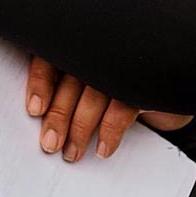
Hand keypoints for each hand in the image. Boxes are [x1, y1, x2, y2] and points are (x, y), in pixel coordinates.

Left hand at [26, 56, 192, 161]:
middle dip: (58, 115)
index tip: (35, 109)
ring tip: (72, 151)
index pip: (53, 57)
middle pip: (71, 80)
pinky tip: (102, 147)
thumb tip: (41, 118)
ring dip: (81, 127)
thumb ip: (64, 87)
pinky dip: (110, 130)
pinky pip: (122, 106)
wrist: (160, 83)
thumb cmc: (113, 82)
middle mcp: (96, 50)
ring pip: (94, 94)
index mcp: (78, 45)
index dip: (41, 82)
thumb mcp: (84, 80)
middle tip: (50, 142)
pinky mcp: (142, 82)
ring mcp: (120, 64)